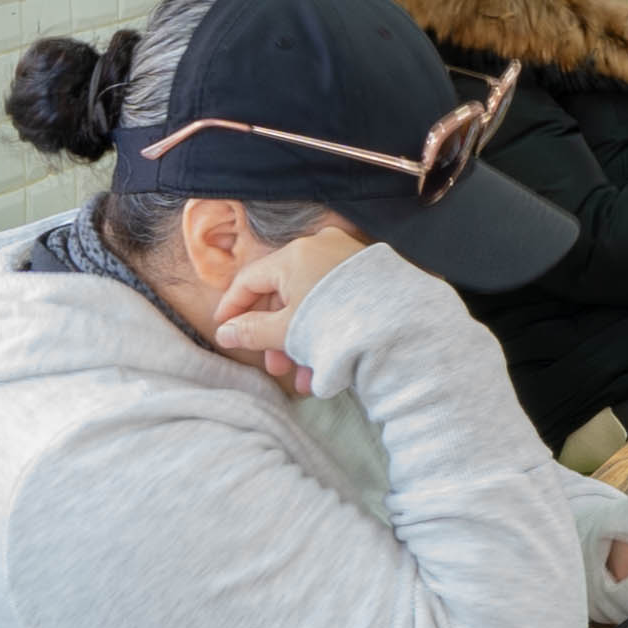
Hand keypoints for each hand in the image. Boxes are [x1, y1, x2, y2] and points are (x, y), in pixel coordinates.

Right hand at [206, 217, 376, 392]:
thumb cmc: (337, 325)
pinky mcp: (371, 275)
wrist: (403, 327)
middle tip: (276, 367)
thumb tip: (225, 332)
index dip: (233, 307)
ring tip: (306, 378)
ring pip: (312, 303)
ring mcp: (348, 259)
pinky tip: (329, 366)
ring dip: (303, 342)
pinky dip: (327, 330)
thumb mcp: (287, 332)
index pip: (250, 280)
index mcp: (294, 255)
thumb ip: (251, 331)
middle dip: (277, 337)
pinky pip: (337, 302)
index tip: (224, 330)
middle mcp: (320, 248)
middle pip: (283, 294)